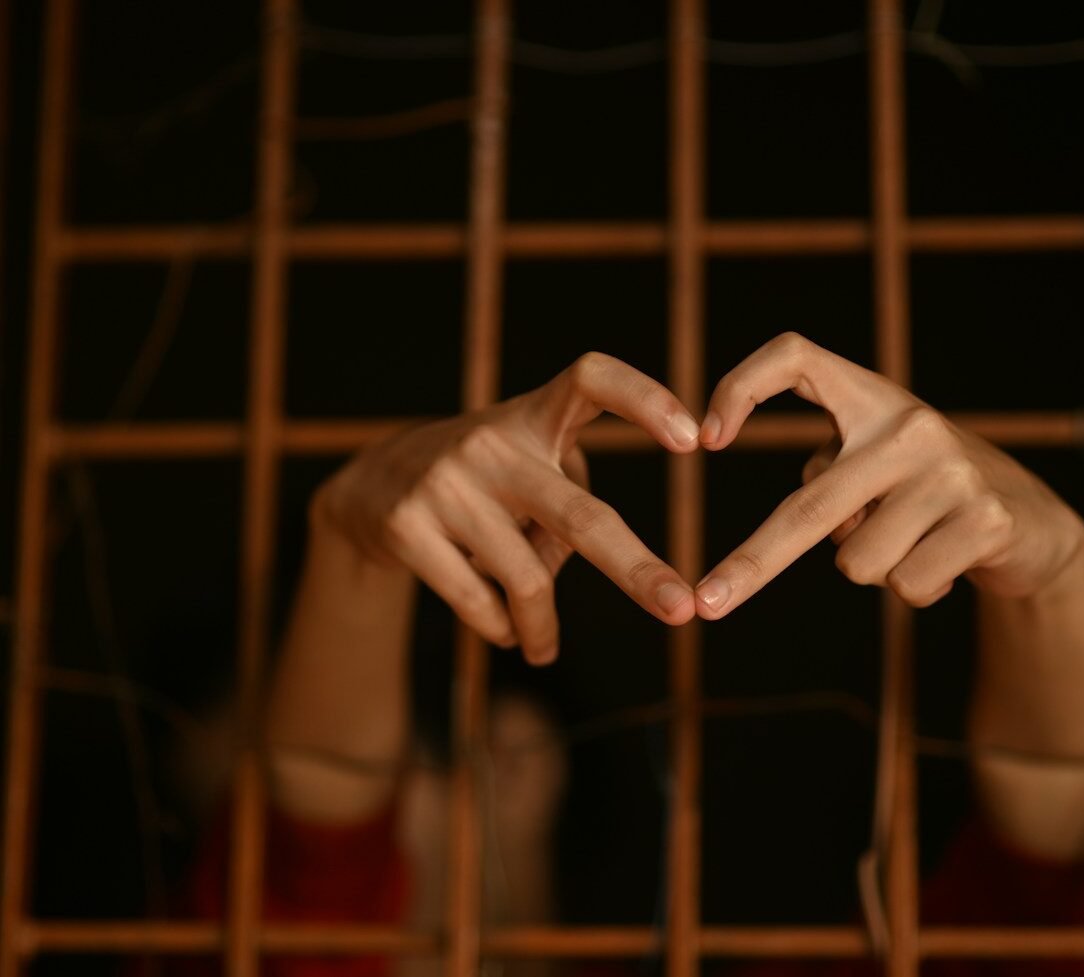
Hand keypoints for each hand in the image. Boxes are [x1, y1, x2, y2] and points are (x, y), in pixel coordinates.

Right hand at [315, 353, 700, 663]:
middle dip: (637, 570)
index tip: (694, 442)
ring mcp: (446, 482)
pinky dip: (503, 628)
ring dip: (544, 626)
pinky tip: (505, 632)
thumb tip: (606, 570)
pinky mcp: (406, 525)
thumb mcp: (526, 472)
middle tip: (682, 612)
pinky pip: (480, 602)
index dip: (645, 400)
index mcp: (532, 417)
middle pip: (580, 516)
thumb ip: (572, 509)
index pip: (592, 378)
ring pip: (528, 578)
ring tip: (545, 647)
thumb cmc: (482, 483)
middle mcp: (492, 441)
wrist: (369, 488)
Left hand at [693, 333, 1083, 618]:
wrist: (1031, 519)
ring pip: (857, 562)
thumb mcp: (873, 467)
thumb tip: (773, 545)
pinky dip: (916, 590)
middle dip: (752, 563)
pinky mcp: (986, 519)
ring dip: (872, 571)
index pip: (795, 356)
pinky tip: (947, 561)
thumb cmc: (923, 493)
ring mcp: (952, 471)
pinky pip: (906, 585)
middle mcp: (910, 424)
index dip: (743, 385)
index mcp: (871, 398)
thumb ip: (827, 482)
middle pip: (810, 506)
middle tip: (710, 602)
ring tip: (912, 542)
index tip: (706, 439)